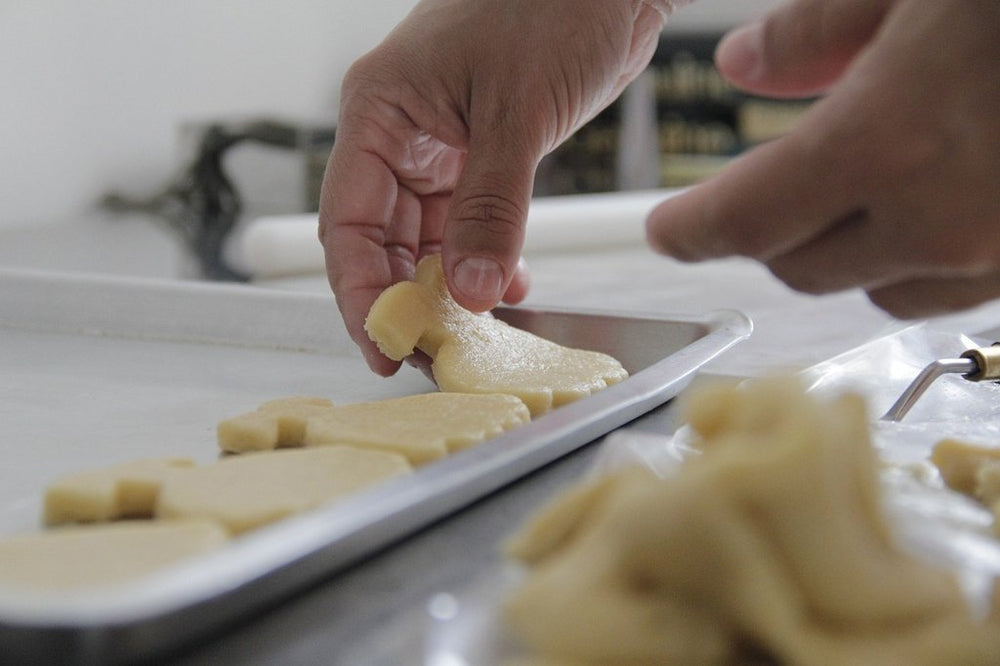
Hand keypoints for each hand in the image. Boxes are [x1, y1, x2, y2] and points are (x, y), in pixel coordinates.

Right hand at [320, 0, 672, 373]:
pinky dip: (486, 259)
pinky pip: (469, 224)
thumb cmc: (552, 6)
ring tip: (473, 334)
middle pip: (381, 240)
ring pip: (426, 239)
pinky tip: (509, 287)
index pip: (348, 223)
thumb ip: (492, 207)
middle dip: (405, 301)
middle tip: (433, 354)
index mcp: (380, 113)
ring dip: (448, 288)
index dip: (360, 293)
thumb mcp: (517, 113)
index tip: (385, 345)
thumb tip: (474, 291)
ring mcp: (441, 148)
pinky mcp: (482, 155)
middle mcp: (400, 135)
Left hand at [646, 0, 999, 317]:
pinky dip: (911, 260)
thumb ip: (814, 31)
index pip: (745, 221)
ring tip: (855, 187)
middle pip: (800, 267)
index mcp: (890, 143)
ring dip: (840, 252)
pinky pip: (941, 293)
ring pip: (870, 290)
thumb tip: (742, 63)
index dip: (692, 230)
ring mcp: (994, 259)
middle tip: (759, 190)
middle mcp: (942, 222)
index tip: (667, 230)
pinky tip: (924, 206)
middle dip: (763, 233)